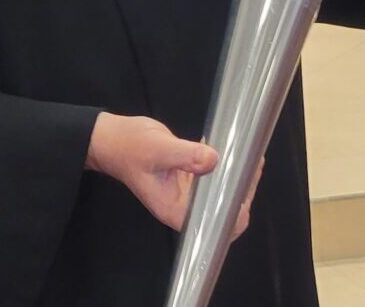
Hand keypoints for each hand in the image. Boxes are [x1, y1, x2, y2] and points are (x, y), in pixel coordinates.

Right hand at [85, 112, 262, 238]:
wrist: (112, 138)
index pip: (213, 226)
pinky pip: (212, 181)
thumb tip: (213, 159)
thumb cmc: (129, 146)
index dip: (233, 214)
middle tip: (253, 165)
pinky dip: (226, 170)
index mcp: (174, 210)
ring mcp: (186, 195)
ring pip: (219, 196)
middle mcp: (182, 207)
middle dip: (241, 193)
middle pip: (220, 212)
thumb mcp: (157, 148)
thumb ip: (185, 155)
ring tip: (251, 159)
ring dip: (236, 180)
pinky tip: (236, 154)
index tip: (246, 189)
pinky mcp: (187, 181)